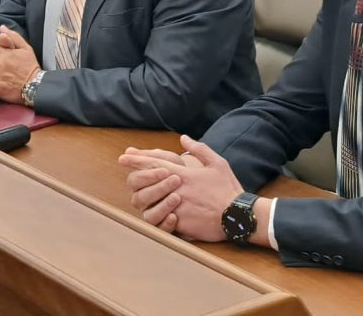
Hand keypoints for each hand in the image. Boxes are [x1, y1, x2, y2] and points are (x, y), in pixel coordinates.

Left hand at [120, 135, 243, 241]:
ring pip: (150, 203)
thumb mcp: (217, 163)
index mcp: (183, 174)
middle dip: (135, 177)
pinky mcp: (180, 224)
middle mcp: (176, 190)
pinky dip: (158, 216)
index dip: (137, 160)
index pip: (154, 164)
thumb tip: (183, 138)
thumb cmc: (228, 189)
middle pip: (147, 183)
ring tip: (144, 195)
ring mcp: (177, 207)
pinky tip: (158, 213)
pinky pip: (161, 220)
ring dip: (146, 198)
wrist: (239, 216)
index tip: (123, 157)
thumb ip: (199, 149)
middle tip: (127, 173)